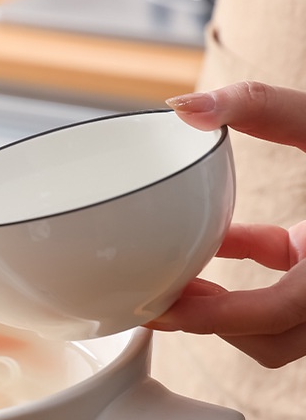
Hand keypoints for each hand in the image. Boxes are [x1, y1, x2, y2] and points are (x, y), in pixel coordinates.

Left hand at [146, 81, 305, 366]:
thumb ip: (257, 105)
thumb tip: (182, 106)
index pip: (279, 314)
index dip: (219, 318)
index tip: (166, 309)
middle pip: (273, 338)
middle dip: (212, 324)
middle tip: (157, 299)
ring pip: (279, 327)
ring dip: (227, 306)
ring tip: (176, 277)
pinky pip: (285, 286)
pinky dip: (247, 271)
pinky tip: (212, 240)